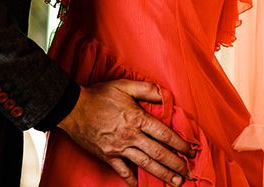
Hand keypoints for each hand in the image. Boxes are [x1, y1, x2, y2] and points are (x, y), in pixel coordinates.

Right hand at [58, 80, 195, 186]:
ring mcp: (119, 148)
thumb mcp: (122, 86)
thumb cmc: (98, 95)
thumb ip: (145, 89)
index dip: (180, 143)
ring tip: (176, 182)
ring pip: (146, 164)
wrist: (72, 108)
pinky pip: (123, 171)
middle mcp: (130, 136)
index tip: (191, 150)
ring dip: (163, 174)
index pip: (164, 134)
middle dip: (176, 164)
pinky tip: (142, 184)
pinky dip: (133, 180)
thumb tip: (163, 95)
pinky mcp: (108, 156)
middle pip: (159, 153)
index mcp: (136, 118)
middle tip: (189, 172)